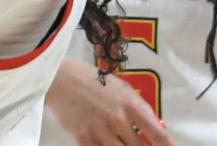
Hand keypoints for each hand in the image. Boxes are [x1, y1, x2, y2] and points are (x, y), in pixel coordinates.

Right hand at [46, 58, 174, 145]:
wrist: (58, 78)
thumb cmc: (91, 79)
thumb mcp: (120, 86)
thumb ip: (139, 106)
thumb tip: (158, 127)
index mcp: (130, 104)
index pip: (158, 135)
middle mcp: (118, 120)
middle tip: (139, 143)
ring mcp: (101, 132)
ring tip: (121, 141)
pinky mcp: (84, 140)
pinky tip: (107, 143)